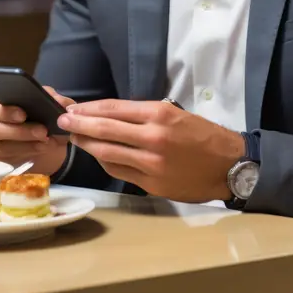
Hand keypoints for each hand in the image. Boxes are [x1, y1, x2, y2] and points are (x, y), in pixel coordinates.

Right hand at [0, 86, 73, 177]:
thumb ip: (56, 100)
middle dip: (15, 129)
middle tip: (41, 130)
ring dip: (25, 142)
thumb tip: (56, 100)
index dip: (1, 109)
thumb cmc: (44, 116)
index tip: (23, 114)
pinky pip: (7, 156)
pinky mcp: (0, 155)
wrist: (49, 141)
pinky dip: (28, 151)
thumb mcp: (53, 105)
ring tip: (46, 138)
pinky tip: (43, 147)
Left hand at [57, 99, 243, 201]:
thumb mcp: (177, 115)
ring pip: (108, 153)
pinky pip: (120, 171)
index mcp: (159, 115)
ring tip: (75, 138)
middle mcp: (152, 137)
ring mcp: (151, 163)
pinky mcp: (151, 184)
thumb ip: (146, 116)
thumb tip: (112, 117)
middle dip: (80, 124)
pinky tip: (98, 156)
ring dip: (88, 145)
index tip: (73, 108)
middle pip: (105, 129)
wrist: (229, 165)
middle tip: (63, 121)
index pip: (113, 109)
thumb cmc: (204, 136)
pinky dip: (106, 162)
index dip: (89, 109)